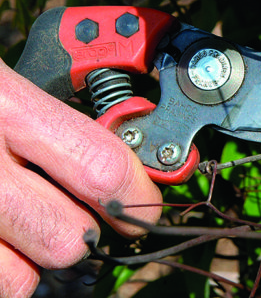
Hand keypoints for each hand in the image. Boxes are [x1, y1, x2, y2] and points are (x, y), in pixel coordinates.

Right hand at [0, 60, 161, 297]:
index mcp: (5, 104)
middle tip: (80, 217)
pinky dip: (3, 269)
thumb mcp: (2, 83)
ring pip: (23, 279)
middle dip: (86, 234)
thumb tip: (122, 163)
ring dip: (34, 262)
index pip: (102, 168)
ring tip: (26, 226)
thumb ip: (55, 119)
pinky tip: (1, 238)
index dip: (137, 200)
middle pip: (68, 239)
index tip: (145, 207)